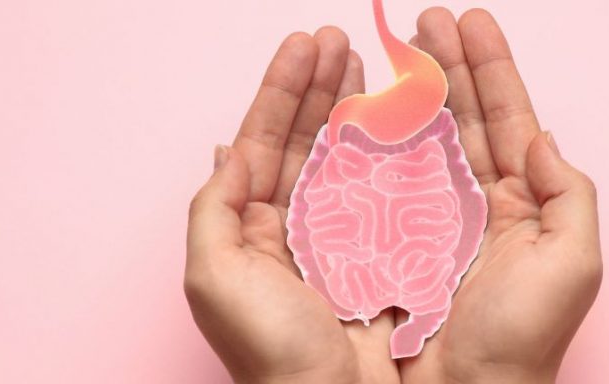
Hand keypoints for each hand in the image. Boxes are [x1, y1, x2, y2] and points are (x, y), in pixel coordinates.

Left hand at [184, 28, 400, 382]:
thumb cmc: (268, 349)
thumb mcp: (213, 274)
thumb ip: (215, 206)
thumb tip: (230, 148)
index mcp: (247, 229)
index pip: (262, 141)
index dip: (281, 91)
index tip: (304, 46)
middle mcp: (290, 227)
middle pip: (304, 138)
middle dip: (319, 87)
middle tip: (338, 39)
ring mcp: (337, 238)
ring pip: (343, 156)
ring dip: (351, 107)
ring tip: (365, 63)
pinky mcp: (378, 254)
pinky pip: (382, 189)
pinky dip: (387, 151)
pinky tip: (395, 119)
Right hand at [396, 8, 601, 383]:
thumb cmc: (524, 340)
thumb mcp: (573, 262)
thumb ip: (571, 192)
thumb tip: (542, 136)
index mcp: (525, 204)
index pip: (508, 118)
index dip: (492, 67)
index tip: (472, 22)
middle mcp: (478, 204)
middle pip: (462, 116)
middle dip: (446, 63)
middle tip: (427, 19)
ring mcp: (431, 219)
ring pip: (420, 137)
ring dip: (409, 88)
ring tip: (395, 45)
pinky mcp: (390, 239)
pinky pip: (381, 177)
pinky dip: (373, 139)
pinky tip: (364, 106)